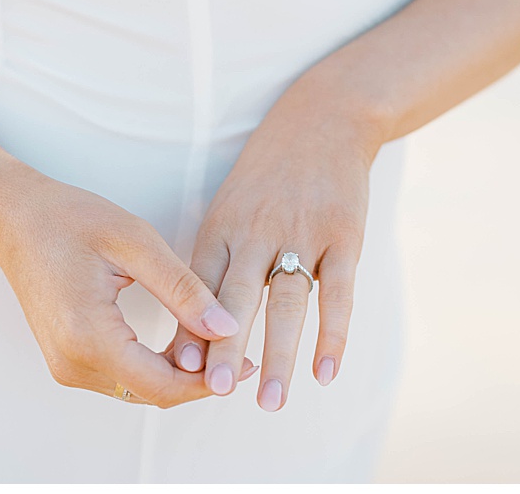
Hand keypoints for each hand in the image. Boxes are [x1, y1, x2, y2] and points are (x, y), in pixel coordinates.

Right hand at [0, 171, 251, 406]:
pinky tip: (185, 342)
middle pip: (151, 393)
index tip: (246, 362)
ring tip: (220, 343)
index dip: (207, 381)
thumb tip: (226, 327)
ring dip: (180, 375)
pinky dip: (157, 367)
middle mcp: (72, 363)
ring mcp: (66, 365)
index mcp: (88, 336)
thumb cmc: (73, 221)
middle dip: (199, 380)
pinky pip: (122, 376)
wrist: (17, 219)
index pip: (160, 384)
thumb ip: (183, 290)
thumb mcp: (137, 245)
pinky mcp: (69, 358)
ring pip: (138, 389)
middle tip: (243, 353)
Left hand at [163, 86, 375, 411]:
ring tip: (269, 400)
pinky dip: (333, 333)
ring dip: (278, 353)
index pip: (200, 286)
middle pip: (238, 296)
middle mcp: (259, 230)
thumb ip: (213, 267)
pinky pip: (339, 290)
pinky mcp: (344, 233)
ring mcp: (305, 232)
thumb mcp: (229, 208)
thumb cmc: (269, 177)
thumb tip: (189, 337)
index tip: (175, 373)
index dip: (189, 329)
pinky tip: (326, 371)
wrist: (327, 119)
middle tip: (213, 392)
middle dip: (225, 346)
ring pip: (288, 300)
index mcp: (224, 225)